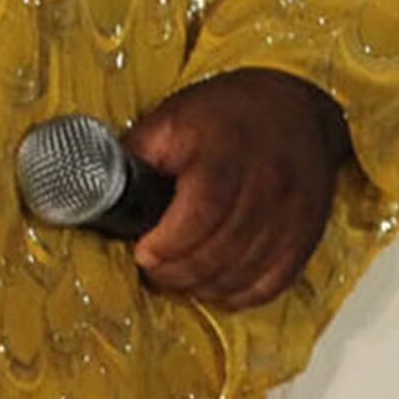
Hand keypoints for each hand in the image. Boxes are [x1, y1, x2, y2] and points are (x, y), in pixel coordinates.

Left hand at [123, 70, 351, 309]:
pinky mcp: (306, 235)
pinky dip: (239, 293)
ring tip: (179, 276)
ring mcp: (292, 215)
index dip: (167, 246)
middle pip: (219, 253)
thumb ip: (134, 155)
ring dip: (203, 286)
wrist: (296, 105)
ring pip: (243, 275)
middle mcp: (268, 187)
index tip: (143, 251)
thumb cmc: (230, 113)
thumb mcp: (171, 118)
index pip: (200, 218)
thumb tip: (92, 188)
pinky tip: (216, 283)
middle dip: (176, 272)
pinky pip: (272, 284)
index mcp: (228, 157)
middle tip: (154, 268)